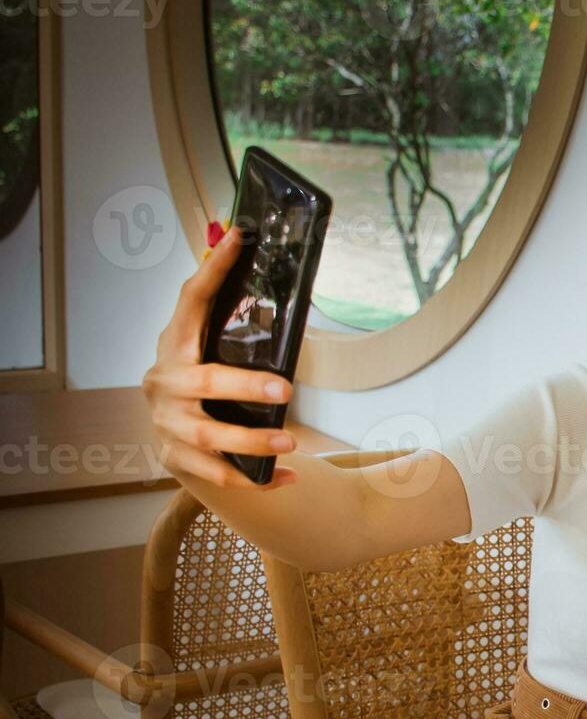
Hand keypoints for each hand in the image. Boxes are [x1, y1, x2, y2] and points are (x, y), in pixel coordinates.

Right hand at [141, 223, 297, 490]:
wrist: (174, 439)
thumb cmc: (203, 383)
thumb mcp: (208, 348)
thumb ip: (226, 314)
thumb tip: (240, 244)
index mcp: (174, 347)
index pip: (190, 301)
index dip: (214, 271)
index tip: (240, 239)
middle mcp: (163, 384)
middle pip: (202, 385)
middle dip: (243, 388)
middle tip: (285, 391)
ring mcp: (166, 425)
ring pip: (207, 437)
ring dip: (250, 441)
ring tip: (290, 442)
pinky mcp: (177, 459)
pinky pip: (218, 475)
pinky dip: (255, 479)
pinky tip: (287, 477)